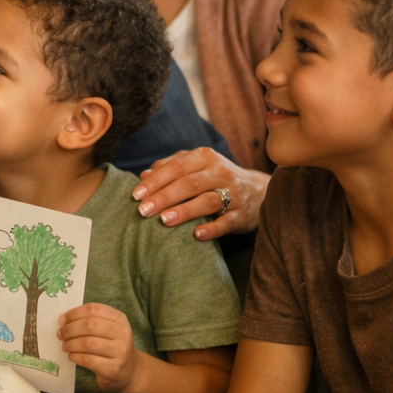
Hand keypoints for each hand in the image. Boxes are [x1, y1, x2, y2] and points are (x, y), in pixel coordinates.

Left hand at [57, 303, 138, 392]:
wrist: (127, 371)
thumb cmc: (111, 346)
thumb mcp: (107, 329)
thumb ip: (89, 320)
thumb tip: (64, 320)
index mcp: (119, 318)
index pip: (93, 309)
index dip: (74, 313)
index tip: (62, 320)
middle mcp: (122, 333)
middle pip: (89, 325)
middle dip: (70, 329)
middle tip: (61, 334)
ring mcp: (120, 351)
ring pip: (87, 343)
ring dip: (71, 344)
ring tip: (65, 346)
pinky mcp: (113, 368)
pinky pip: (88, 360)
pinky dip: (75, 356)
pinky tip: (72, 356)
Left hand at [134, 148, 269, 239]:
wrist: (256, 192)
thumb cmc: (214, 178)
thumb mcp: (194, 166)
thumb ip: (168, 167)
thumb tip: (143, 176)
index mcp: (204, 157)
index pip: (176, 167)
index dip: (155, 181)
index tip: (136, 195)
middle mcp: (220, 172)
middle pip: (189, 184)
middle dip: (164, 197)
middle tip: (143, 211)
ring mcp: (234, 193)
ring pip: (208, 201)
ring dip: (185, 211)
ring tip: (165, 221)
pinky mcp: (242, 214)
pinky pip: (227, 222)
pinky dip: (212, 228)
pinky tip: (196, 235)